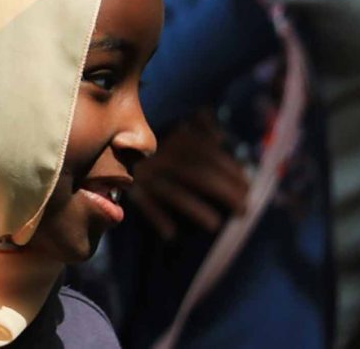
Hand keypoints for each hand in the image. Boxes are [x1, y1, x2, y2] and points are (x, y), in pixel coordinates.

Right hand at [129, 112, 249, 239]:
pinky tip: (172, 235)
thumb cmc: (154, 138)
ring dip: (196, 210)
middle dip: (225, 193)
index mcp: (177, 137)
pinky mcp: (131, 187)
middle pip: (198, 174)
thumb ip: (198, 126)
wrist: (111, 142)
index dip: (231, 171)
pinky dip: (157, 219)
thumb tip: (217, 131)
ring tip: (214, 224)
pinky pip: (144, 205)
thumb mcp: (175, 125)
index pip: (209, 154)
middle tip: (243, 210)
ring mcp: (146, 171)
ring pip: (173, 192)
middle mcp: (162, 154)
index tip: (247, 187)